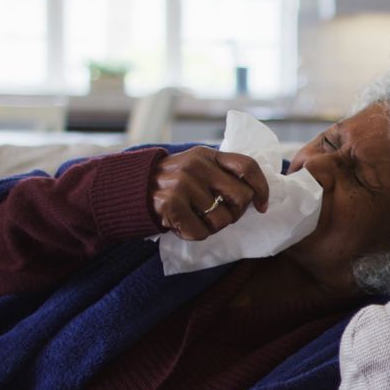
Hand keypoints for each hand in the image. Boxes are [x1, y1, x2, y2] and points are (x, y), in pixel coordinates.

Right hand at [149, 146, 269, 240]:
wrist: (128, 190)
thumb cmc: (172, 185)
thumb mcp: (196, 168)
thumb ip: (222, 174)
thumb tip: (257, 196)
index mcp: (206, 155)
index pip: (247, 167)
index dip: (261, 188)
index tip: (262, 206)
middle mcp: (196, 166)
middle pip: (241, 197)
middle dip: (235, 213)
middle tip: (219, 215)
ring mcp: (183, 183)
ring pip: (222, 220)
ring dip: (212, 227)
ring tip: (195, 218)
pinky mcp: (170, 204)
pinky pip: (201, 232)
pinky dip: (194, 234)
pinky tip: (181, 224)